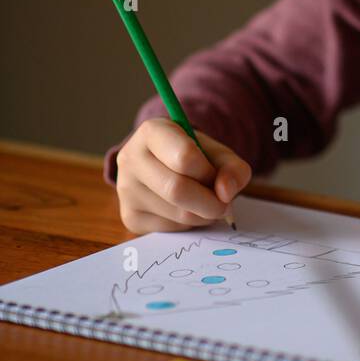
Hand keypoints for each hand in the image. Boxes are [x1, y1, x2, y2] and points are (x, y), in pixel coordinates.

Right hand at [116, 118, 251, 233]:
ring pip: (178, 214)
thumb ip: (232, 168)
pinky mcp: (130, 216)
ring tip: (204, 202)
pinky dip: (190, 225)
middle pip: (177, 190)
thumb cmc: (193, 156)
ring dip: (203, 215)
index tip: (215, 176)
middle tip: (224, 204)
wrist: (164, 167)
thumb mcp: (217, 153)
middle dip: (211, 203)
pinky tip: (187, 209)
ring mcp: (126, 190)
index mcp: (152, 132)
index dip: (208, 172)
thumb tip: (226, 193)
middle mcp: (131, 158)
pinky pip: (171, 229)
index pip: (184, 157)